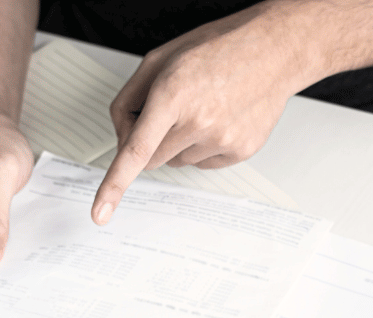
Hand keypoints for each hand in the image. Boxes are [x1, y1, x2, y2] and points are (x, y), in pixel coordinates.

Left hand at [92, 9, 304, 224]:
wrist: (272, 52)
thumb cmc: (217, 50)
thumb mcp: (159, 60)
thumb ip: (129, 100)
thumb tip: (123, 140)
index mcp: (172, 94)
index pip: (136, 151)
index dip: (114, 185)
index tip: (100, 213)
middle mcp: (198, 121)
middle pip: (152, 160)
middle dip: (151, 142)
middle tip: (168, 113)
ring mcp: (222, 140)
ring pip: (179, 162)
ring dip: (180, 142)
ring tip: (203, 109)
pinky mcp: (240, 151)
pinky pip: (203, 164)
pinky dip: (203, 147)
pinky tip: (219, 120)